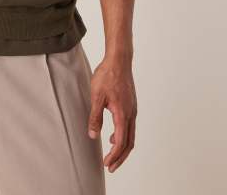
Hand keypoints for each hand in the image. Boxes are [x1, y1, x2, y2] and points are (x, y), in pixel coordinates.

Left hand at [87, 57, 136, 172]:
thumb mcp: (96, 96)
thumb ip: (95, 117)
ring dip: (122, 147)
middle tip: (110, 167)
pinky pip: (129, 126)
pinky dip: (123, 136)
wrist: (119, 60)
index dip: (114, 156)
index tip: (106, 164)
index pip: (120, 142)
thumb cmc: (107, 75)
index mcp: (123, 114)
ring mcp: (133, 109)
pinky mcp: (131, 105)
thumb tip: (93, 135)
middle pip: (129, 143)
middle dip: (120, 157)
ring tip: (111, 154)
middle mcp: (131, 114)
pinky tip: (112, 135)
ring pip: (131, 135)